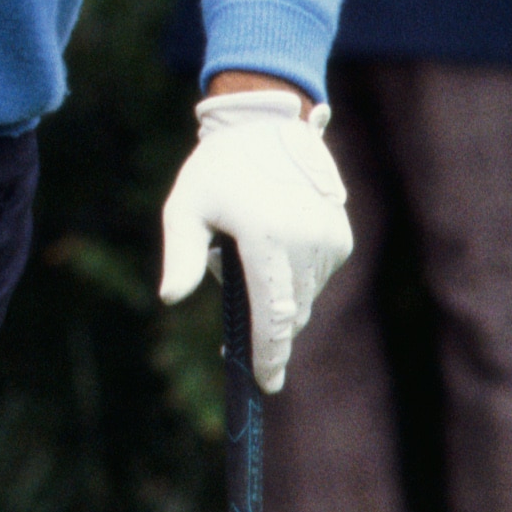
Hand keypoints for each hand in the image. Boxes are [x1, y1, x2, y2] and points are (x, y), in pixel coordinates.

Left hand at [157, 85, 352, 392]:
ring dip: (279, 307)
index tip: (267, 384)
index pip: (273, 313)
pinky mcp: (341, 238)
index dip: (270, 354)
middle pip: (290, 315)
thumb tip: (170, 297)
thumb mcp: (185, 206)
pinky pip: (317, 280)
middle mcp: (306, 242)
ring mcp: (329, 240)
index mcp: (267, 237)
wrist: (267, 127)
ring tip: (247, 277)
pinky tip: (271, 262)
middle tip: (235, 350)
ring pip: (304, 300)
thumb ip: (181, 254)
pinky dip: (295, 285)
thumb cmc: (216, 169)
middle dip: (268, 337)